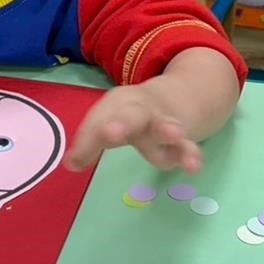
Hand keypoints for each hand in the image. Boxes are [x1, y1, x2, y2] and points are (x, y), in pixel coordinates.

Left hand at [65, 80, 203, 174]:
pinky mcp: (181, 140)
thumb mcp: (109, 123)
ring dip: (166, 130)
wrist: (175, 96)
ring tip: (173, 134)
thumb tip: (70, 164)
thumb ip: (90, 143)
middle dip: (122, 123)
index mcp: (118, 104)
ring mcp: (163, 123)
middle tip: (110, 133)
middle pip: (132, 115)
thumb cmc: (131, 115)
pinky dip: (190, 155)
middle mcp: (141, 110)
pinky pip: (187, 146)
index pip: (99, 121)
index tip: (75, 160)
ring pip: (164, 126)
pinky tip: (193, 167)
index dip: (87, 140)